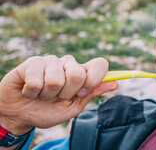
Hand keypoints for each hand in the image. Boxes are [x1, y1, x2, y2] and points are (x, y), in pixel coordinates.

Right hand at [0, 55, 117, 135]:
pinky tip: (29, 90)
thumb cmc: (48, 111)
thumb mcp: (73, 107)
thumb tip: (115, 83)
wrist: (19, 115)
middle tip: (57, 97)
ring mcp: (51, 61)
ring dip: (47, 95)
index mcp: (82, 73)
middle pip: (78, 74)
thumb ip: (92, 93)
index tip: (83, 91)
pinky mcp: (32, 62)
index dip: (95, 79)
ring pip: (56, 79)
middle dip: (66, 93)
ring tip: (41, 94)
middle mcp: (68, 63)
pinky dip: (32, 92)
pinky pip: (37, 80)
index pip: (100, 64)